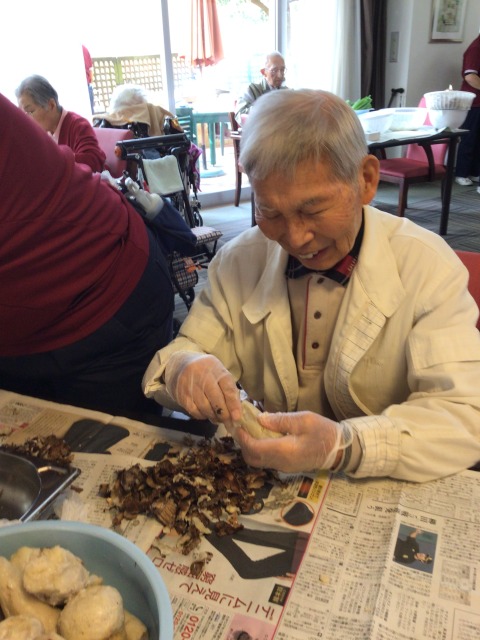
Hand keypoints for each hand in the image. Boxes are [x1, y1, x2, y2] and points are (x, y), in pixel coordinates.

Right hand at [165, 351, 241, 425]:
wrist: (181, 365)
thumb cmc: (207, 372)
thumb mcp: (220, 374)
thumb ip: (230, 390)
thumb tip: (237, 412)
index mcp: (217, 369)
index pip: (228, 388)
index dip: (234, 404)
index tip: (237, 417)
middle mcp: (203, 376)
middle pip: (216, 400)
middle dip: (224, 414)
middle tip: (229, 421)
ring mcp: (190, 386)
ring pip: (205, 407)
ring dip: (213, 417)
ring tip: (218, 418)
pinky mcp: (182, 395)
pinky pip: (194, 411)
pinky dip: (202, 415)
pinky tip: (206, 414)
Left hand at [235, 411, 350, 472]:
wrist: (340, 450)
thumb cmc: (324, 432)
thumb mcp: (303, 420)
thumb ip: (280, 420)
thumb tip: (260, 419)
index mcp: (283, 451)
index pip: (253, 448)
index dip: (242, 437)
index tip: (238, 424)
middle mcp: (280, 463)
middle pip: (252, 458)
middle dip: (243, 443)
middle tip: (241, 427)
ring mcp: (284, 467)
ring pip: (258, 461)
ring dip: (250, 447)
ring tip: (250, 430)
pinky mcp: (287, 467)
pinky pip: (267, 460)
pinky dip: (259, 450)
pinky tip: (262, 436)